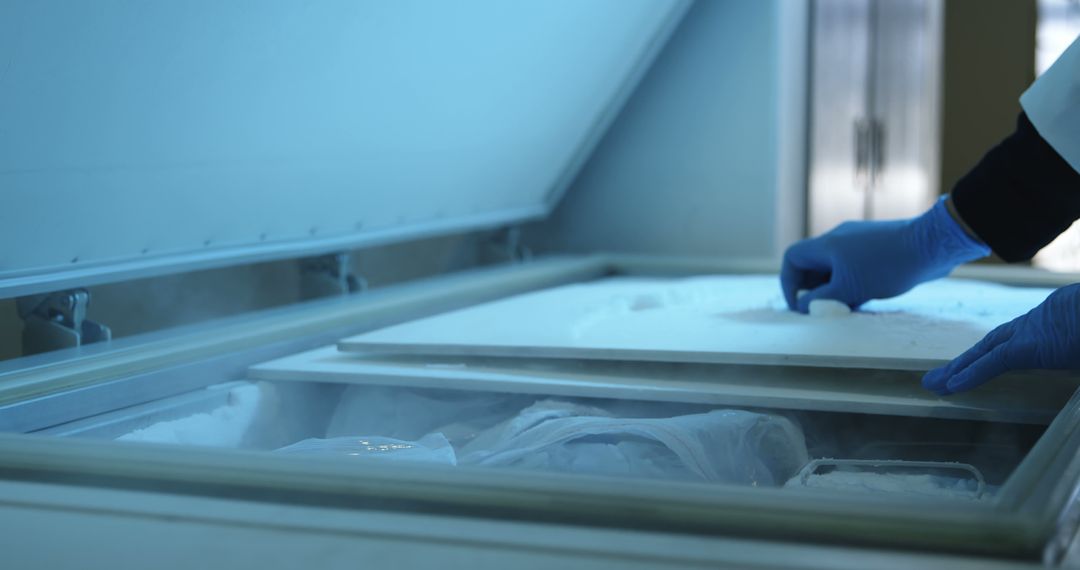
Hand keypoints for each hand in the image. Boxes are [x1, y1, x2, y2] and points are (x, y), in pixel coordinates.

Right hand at [780, 197, 988, 312]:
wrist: (932, 244)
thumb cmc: (888, 265)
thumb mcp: (849, 289)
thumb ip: (822, 299)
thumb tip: (805, 306)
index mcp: (827, 244)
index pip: (792, 259)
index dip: (789, 283)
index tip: (799, 304)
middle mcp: (839, 239)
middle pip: (812, 264)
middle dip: (813, 289)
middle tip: (823, 309)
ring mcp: (858, 241)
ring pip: (834, 267)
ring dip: (834, 288)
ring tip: (847, 305)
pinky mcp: (876, 247)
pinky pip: (853, 266)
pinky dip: (851, 282)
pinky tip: (865, 296)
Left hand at [923, 283, 1079, 394]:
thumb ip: (1073, 346)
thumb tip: (1073, 349)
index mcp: (1057, 325)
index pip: (1019, 339)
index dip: (994, 352)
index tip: (977, 362)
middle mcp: (1041, 325)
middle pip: (995, 344)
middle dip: (969, 359)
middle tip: (941, 377)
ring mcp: (1036, 330)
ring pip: (987, 351)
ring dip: (960, 367)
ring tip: (934, 384)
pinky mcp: (1034, 344)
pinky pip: (994, 361)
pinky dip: (971, 373)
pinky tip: (949, 386)